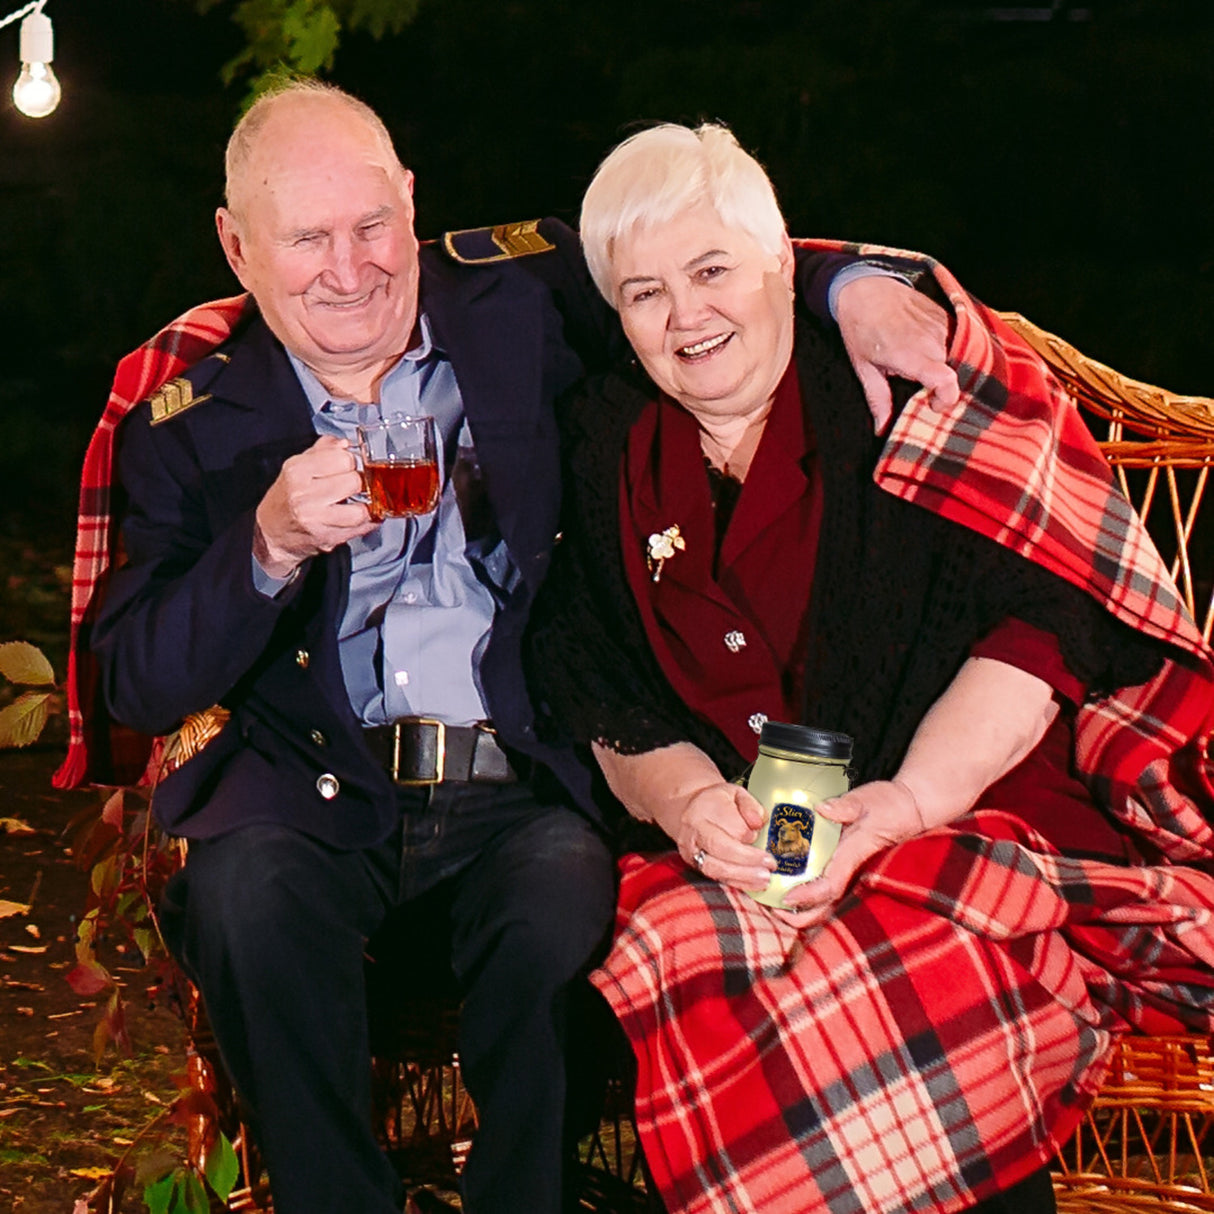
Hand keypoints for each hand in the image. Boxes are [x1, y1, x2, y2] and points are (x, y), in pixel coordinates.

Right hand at [253, 435, 376, 577]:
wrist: (272, 532)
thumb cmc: (288, 496)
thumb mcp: (298, 466)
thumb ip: (323, 450)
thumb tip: (345, 443)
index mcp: (297, 470)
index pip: (343, 458)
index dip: (350, 462)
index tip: (347, 467)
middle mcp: (304, 495)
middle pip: (354, 482)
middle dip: (358, 482)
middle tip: (352, 486)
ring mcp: (315, 519)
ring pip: (360, 510)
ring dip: (365, 506)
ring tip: (357, 503)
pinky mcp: (326, 538)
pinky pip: (361, 528)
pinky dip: (368, 522)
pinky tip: (361, 516)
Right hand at [675, 780, 776, 892]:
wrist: (691, 810)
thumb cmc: (716, 802)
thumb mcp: (735, 793)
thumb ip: (750, 805)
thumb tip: (757, 823)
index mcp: (705, 808)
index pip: (731, 825)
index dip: (748, 833)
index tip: (759, 833)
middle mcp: (695, 830)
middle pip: (721, 848)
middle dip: (748, 858)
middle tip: (770, 863)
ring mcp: (691, 850)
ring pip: (716, 868)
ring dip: (743, 875)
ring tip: (765, 877)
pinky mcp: (695, 866)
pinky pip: (716, 878)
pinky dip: (738, 883)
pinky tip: (755, 884)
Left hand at [779, 779, 923, 927]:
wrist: (909, 809)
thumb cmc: (888, 804)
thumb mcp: (866, 799)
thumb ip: (845, 806)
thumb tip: (823, 809)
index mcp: (852, 854)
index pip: (830, 885)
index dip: (809, 895)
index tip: (787, 897)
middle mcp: (851, 869)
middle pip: (827, 906)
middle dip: (801, 915)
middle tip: (773, 910)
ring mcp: (850, 872)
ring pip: (827, 903)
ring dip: (803, 910)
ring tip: (775, 907)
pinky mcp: (848, 868)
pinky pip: (828, 890)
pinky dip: (810, 897)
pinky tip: (791, 892)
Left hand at [834, 276, 959, 433]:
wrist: (865, 288)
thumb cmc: (861, 328)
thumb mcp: (863, 368)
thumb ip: (877, 399)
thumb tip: (881, 428)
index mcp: (911, 355)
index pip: (946, 381)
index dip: (946, 399)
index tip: (933, 405)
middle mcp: (931, 340)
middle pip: (951, 373)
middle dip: (938, 386)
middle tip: (918, 388)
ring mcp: (941, 325)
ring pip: (952, 357)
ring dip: (940, 365)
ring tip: (917, 364)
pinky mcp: (944, 315)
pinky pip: (952, 340)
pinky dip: (942, 349)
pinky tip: (922, 347)